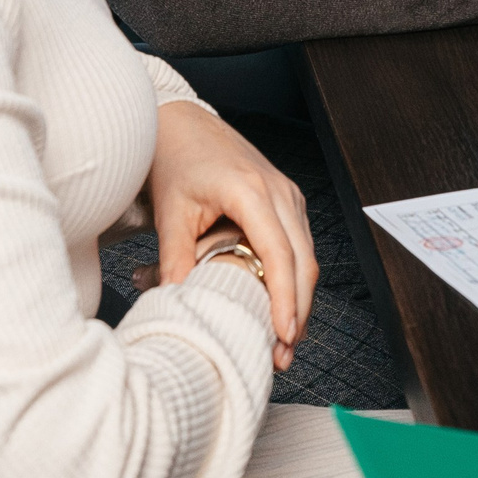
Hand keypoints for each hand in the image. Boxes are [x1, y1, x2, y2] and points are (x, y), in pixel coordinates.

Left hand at [147, 101, 316, 370]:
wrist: (183, 124)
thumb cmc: (176, 161)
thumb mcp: (170, 212)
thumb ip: (175, 260)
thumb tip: (179, 305)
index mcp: (252, 192)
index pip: (278, 255)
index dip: (283, 299)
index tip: (282, 334)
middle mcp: (279, 193)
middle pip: (303, 261)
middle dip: (298, 311)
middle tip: (283, 353)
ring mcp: (288, 195)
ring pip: (307, 256)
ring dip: (299, 298)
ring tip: (283, 340)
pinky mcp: (286, 200)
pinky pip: (299, 245)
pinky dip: (294, 278)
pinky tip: (282, 305)